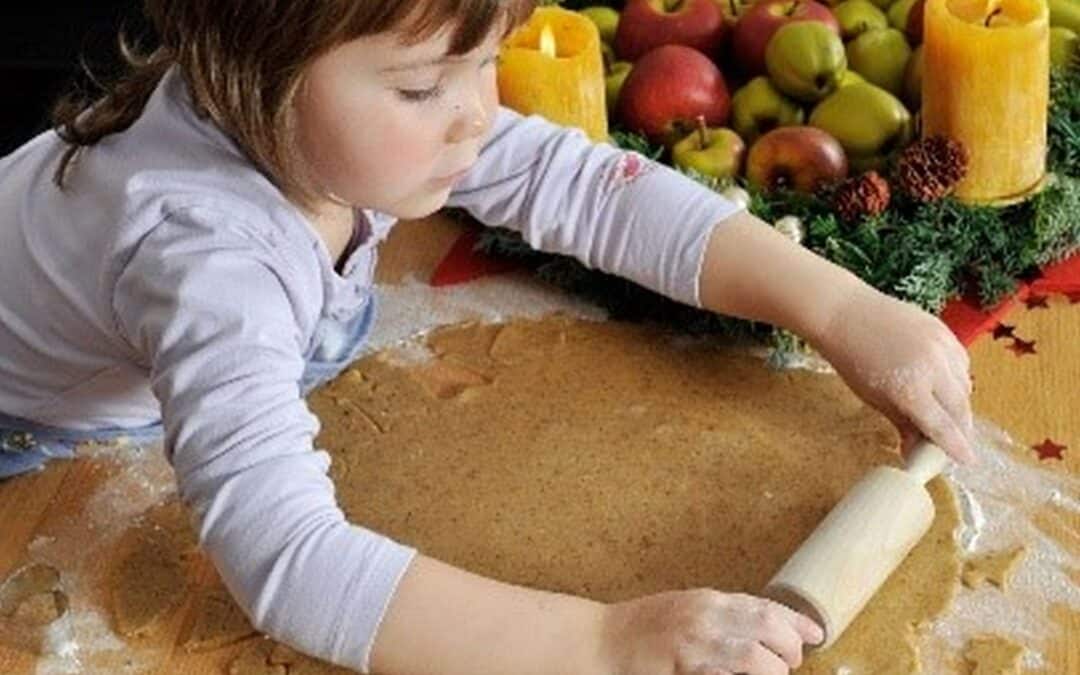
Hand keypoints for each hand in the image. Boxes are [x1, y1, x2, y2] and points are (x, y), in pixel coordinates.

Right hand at [598, 589, 823, 674]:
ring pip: (754, 657)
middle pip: (766, 627)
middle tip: (791, 662)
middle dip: (788, 648)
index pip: (763, 606)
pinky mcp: (684, 665)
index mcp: (708, 599)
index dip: (794, 621)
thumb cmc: (641, 628)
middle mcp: (706, 615)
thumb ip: (719, 617)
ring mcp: (695, 642)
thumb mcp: (686, 610)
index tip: (816, 634)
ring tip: (774, 674)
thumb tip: (759, 630)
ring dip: (771, 670)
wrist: (601, 640)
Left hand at [813, 285, 975, 463]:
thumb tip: (916, 452)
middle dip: (961, 429)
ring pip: (965, 385)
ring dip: (961, 404)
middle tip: (957, 440)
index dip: (956, 447)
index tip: (967, 461)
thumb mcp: (874, 398)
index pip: (942, 427)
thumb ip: (903, 424)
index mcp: (910, 390)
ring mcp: (941, 346)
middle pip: (960, 409)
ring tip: (949, 414)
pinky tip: (946, 385)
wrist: (844, 313)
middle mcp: (932, 368)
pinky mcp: (944, 330)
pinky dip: (958, 377)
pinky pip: (962, 362)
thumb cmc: (852, 359)